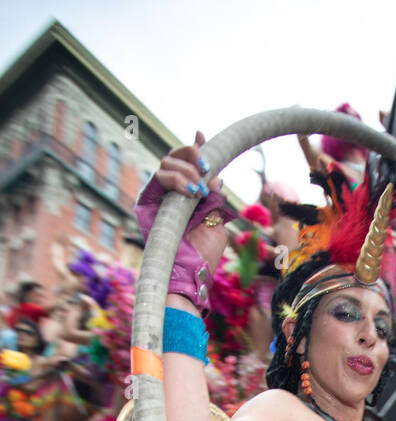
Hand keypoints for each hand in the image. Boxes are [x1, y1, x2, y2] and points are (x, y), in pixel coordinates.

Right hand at [138, 131, 229, 278]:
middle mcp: (169, 193)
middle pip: (173, 156)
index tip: (203, 135)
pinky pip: (157, 179)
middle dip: (192, 155)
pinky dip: (175, 179)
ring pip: (164, 162)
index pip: (187, 164)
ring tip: (199, 189)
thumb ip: (214, 198)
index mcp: (185, 196)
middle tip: (207, 169)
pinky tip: (191, 192)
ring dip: (186, 170)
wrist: (190, 276)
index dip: (194, 147)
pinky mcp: (146, 204)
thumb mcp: (216, 222)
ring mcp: (157, 198)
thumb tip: (215, 174)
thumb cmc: (203, 256)